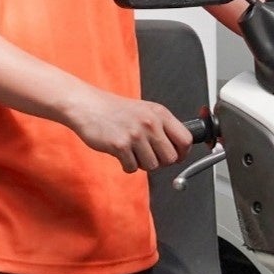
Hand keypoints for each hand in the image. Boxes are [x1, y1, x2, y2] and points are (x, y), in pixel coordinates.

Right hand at [66, 88, 195, 170]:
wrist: (87, 106)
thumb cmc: (115, 110)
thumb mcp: (146, 111)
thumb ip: (163, 127)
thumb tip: (179, 149)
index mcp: (160, 113)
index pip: (186, 140)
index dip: (182, 153)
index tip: (176, 157)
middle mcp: (150, 123)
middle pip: (170, 158)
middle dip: (160, 162)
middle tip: (148, 155)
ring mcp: (135, 134)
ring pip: (152, 166)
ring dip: (142, 164)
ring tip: (132, 152)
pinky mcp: (120, 145)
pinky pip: (132, 168)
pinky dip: (126, 165)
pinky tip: (121, 153)